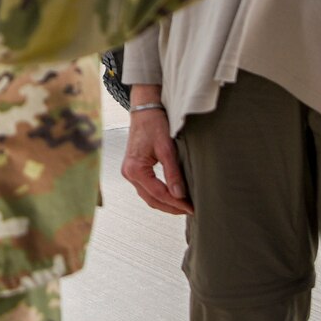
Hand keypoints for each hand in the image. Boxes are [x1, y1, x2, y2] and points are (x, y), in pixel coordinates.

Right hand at [120, 95, 191, 214]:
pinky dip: (160, 195)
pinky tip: (172, 196)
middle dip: (171, 207)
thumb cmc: (154, 124)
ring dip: (166, 203)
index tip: (191, 207)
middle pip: (152, 199)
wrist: (144, 111)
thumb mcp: (166, 148)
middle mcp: (129, 173)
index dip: (176, 203)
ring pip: (149, 197)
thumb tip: (180, 195)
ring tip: (184, 206)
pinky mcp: (134, 170)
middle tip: (190, 210)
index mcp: (134, 169)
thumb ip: (173, 173)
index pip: (158, 193)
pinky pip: (147, 189)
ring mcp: (130, 173)